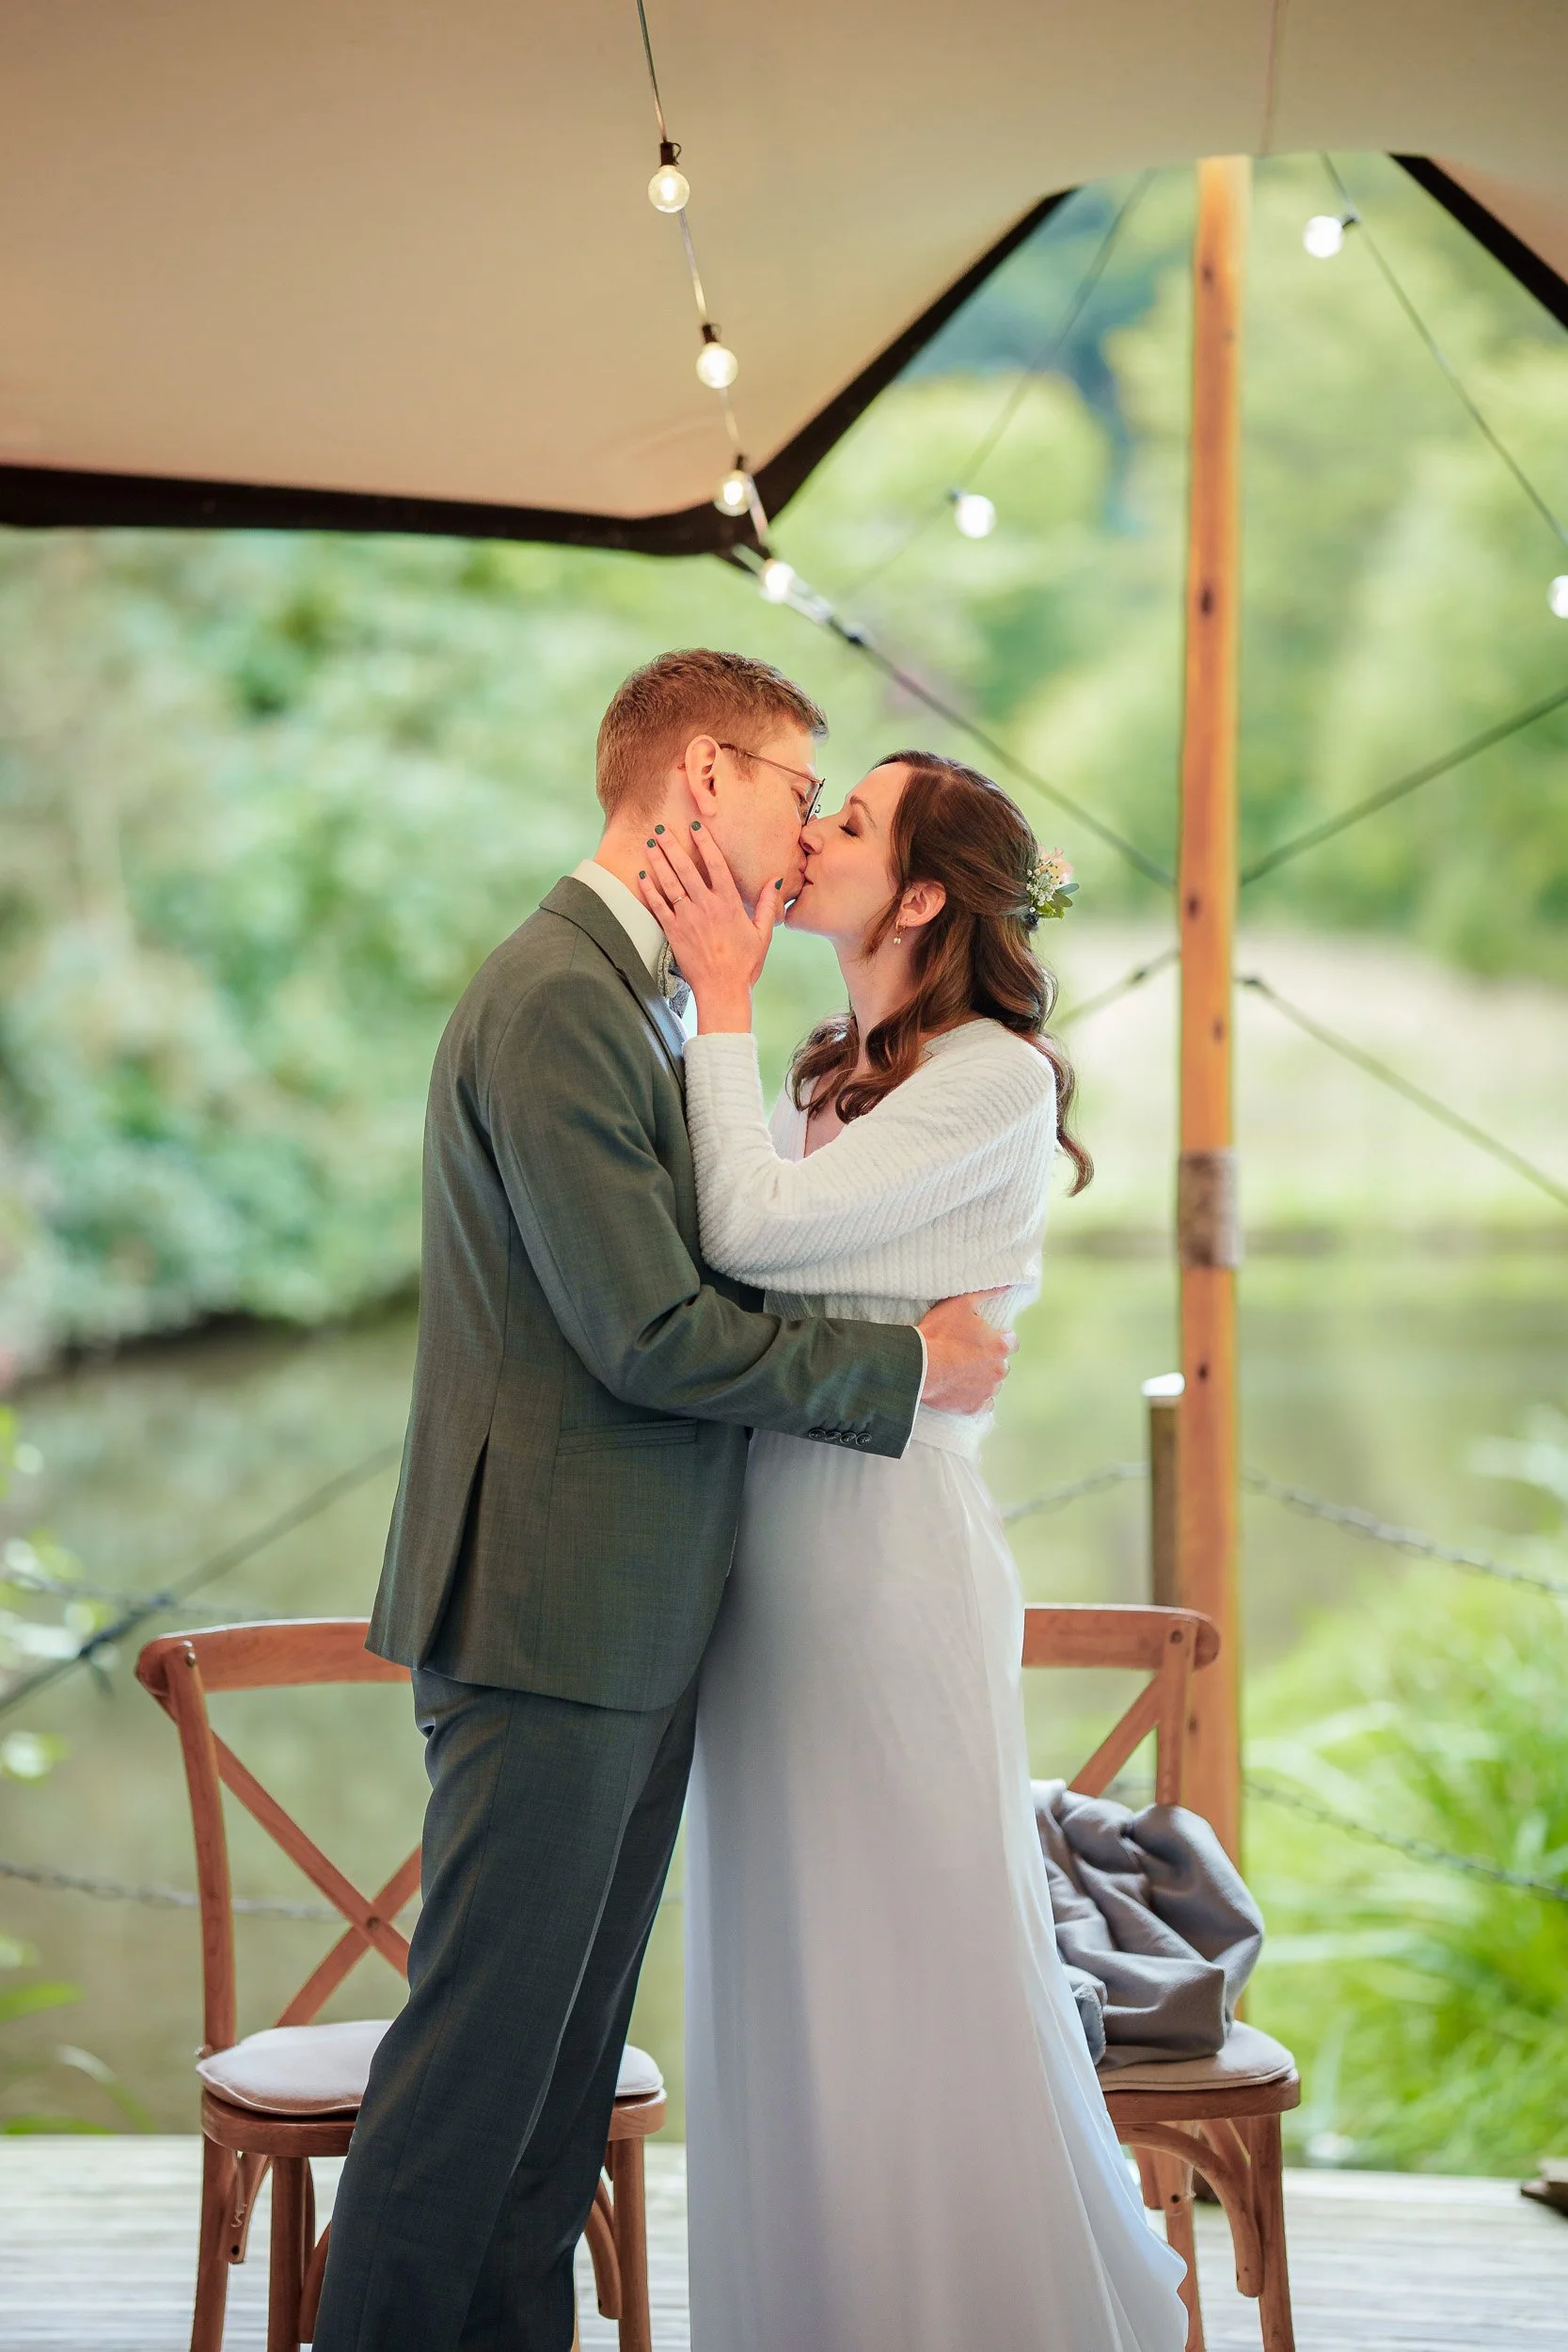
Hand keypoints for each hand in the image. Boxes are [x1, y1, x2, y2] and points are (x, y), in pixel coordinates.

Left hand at [637, 826, 783, 1033]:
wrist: (722, 989)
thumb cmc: (744, 964)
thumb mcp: (762, 934)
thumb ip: (766, 905)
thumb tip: (774, 880)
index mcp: (729, 904)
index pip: (716, 865)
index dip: (705, 843)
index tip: (695, 827)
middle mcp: (706, 906)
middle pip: (686, 869)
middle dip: (672, 846)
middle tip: (661, 828)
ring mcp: (688, 919)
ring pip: (670, 883)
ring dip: (658, 862)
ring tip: (649, 844)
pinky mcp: (674, 932)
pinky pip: (658, 906)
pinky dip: (649, 890)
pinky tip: (642, 875)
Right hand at [916, 1291, 1016, 1415]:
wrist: (917, 1365)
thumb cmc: (939, 1333)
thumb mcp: (962, 1303)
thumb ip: (989, 1292)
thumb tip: (1009, 1283)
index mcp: (1000, 1346)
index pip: (1012, 1342)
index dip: (998, 1339)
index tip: (983, 1338)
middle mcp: (999, 1371)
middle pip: (1002, 1364)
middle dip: (989, 1360)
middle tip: (967, 1354)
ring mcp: (987, 1391)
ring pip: (993, 1384)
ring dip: (983, 1378)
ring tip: (962, 1371)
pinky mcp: (974, 1407)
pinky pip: (984, 1405)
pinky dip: (977, 1398)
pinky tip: (964, 1389)